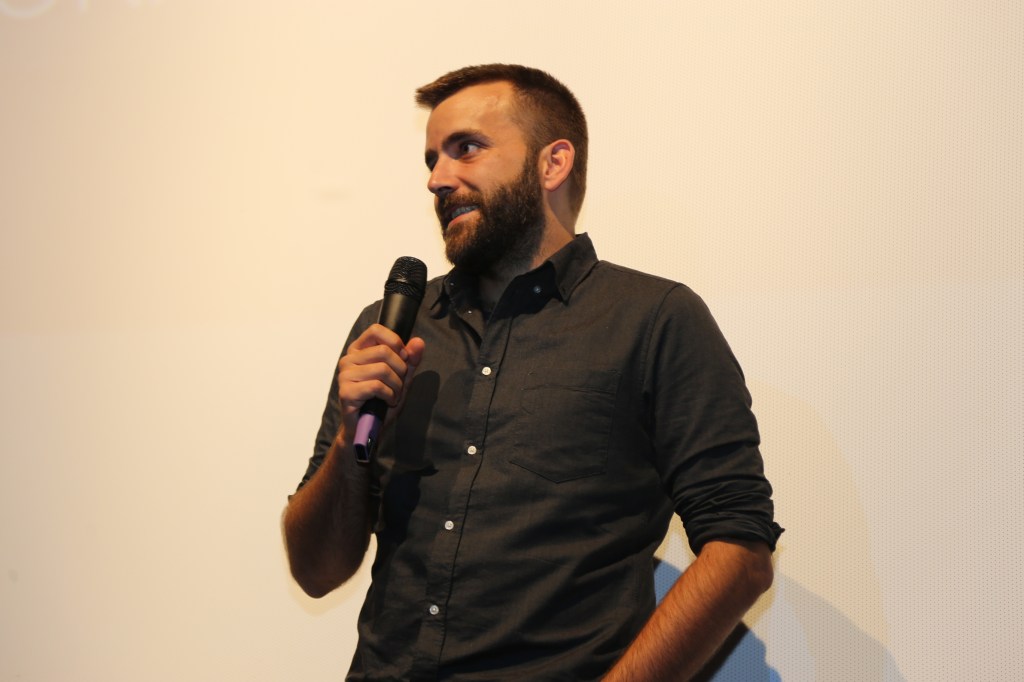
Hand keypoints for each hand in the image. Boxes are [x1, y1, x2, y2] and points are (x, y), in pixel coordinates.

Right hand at [336, 323, 425, 438]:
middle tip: (399, 384)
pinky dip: (389, 395)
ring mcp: (344, 375)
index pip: (376, 330)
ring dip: (396, 386)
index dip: (395, 342)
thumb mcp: (401, 377)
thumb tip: (418, 342)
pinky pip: (377, 386)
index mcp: (358, 350)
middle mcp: (348, 360)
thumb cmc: (382, 400)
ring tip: (394, 395)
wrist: (369, 428)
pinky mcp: (346, 392)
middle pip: (384, 351)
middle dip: (400, 370)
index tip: (402, 358)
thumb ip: (410, 359)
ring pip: (382, 369)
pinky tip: (388, 401)